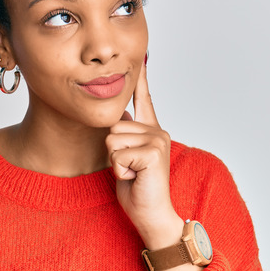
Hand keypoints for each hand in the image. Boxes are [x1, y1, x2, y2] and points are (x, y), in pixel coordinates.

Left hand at [106, 61, 182, 249]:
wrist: (152, 215)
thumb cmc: (138, 189)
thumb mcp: (128, 158)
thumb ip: (126, 137)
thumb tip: (120, 116)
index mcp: (151, 130)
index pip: (144, 98)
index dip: (141, 77)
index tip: (140, 55)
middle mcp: (157, 130)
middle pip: (112, 127)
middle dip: (113, 152)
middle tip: (130, 169)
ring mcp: (157, 140)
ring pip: (112, 140)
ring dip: (116, 162)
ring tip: (133, 173)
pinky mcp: (153, 153)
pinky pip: (117, 155)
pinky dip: (120, 171)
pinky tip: (135, 178)